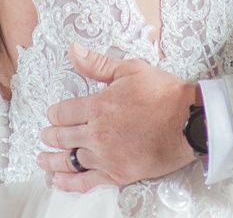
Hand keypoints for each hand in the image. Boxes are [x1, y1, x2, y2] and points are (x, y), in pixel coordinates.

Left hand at [37, 43, 198, 191]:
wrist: (189, 121)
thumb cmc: (165, 94)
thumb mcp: (131, 69)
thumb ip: (98, 64)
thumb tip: (74, 51)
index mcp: (98, 106)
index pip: (63, 112)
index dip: (54, 113)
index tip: (53, 115)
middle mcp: (96, 133)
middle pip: (61, 137)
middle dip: (49, 136)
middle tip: (45, 136)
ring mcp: (105, 156)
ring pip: (69, 160)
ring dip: (51, 160)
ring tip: (43, 160)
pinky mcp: (117, 174)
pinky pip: (85, 182)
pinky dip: (68, 182)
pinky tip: (59, 181)